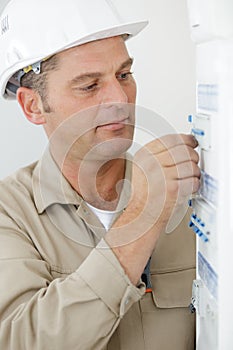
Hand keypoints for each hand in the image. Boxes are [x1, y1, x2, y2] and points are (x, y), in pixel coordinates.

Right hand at [107, 133, 199, 284]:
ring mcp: (163, 176)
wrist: (139, 214)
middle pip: (185, 151)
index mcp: (145, 155)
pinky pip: (194, 181)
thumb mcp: (144, 165)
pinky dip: (194, 185)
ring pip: (192, 166)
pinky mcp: (173, 190)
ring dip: (194, 173)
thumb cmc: (143, 193)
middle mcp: (153, 163)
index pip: (172, 139)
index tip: (192, 143)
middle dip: (192, 158)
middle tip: (190, 164)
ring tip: (186, 179)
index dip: (187, 140)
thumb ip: (161, 153)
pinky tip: (185, 188)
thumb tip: (185, 143)